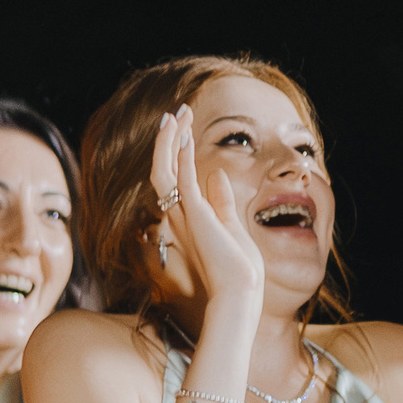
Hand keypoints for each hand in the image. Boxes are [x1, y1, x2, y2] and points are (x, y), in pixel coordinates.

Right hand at [151, 105, 264, 305]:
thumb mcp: (230, 225)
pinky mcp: (196, 216)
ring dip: (170, 140)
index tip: (183, 126)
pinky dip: (183, 157)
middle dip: (169, 137)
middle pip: (163, 168)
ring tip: (176, 114)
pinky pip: (183, 181)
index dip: (175, 150)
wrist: (239, 292)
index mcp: (186, 217)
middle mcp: (178, 214)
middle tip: (178, 111)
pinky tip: (186, 137)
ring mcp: (184, 215)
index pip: (173, 176)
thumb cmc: (236, 266)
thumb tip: (217, 175)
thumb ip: (221, 201)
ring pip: (165, 170)